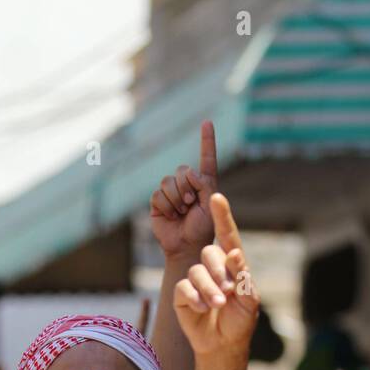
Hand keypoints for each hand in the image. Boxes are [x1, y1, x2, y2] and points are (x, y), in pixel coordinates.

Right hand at [150, 121, 219, 260]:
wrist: (186, 246)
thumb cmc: (202, 229)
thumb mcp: (210, 205)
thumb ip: (204, 185)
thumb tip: (189, 172)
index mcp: (204, 183)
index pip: (206, 158)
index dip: (207, 141)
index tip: (207, 122)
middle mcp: (187, 185)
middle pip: (182, 169)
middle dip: (186, 188)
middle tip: (190, 205)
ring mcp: (171, 193)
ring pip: (168, 181)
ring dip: (176, 198)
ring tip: (181, 212)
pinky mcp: (158, 202)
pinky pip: (158, 194)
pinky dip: (165, 206)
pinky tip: (171, 216)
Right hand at [173, 194, 259, 357]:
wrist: (222, 344)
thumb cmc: (240, 321)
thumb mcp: (249, 302)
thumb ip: (244, 278)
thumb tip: (234, 253)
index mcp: (232, 264)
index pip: (227, 236)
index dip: (222, 216)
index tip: (217, 197)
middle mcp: (213, 267)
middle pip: (210, 252)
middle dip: (219, 272)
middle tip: (228, 292)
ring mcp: (196, 279)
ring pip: (197, 271)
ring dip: (209, 290)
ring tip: (218, 305)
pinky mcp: (182, 293)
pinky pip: (184, 287)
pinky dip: (194, 298)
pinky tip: (201, 309)